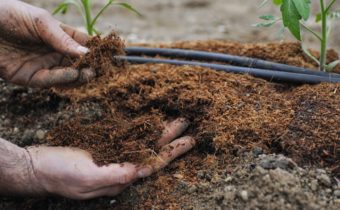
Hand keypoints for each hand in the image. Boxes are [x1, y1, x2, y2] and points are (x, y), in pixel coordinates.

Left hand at [0, 1, 94, 87]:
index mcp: (57, 35)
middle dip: (90, 66)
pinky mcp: (29, 77)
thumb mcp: (39, 21)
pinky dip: (62, 79)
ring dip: (79, 75)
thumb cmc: (8, 14)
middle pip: (77, 62)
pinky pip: (49, 81)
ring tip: (90, 73)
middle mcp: (52, 51)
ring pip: (66, 75)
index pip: (82, 43)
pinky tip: (73, 75)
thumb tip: (87, 52)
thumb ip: (62, 38)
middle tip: (102, 68)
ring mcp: (42, 65)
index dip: (96, 49)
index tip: (112, 53)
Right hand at [24, 118, 194, 199]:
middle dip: (171, 138)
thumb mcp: (85, 177)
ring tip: (174, 120)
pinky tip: (148, 121)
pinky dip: (141, 128)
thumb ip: (114, 175)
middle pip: (152, 151)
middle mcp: (121, 166)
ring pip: (142, 142)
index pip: (153, 164)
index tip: (188, 140)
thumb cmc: (58, 174)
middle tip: (186, 122)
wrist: (37, 166)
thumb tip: (139, 171)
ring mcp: (113, 155)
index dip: (172, 152)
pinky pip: (128, 136)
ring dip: (159, 131)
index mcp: (120, 177)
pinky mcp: (103, 146)